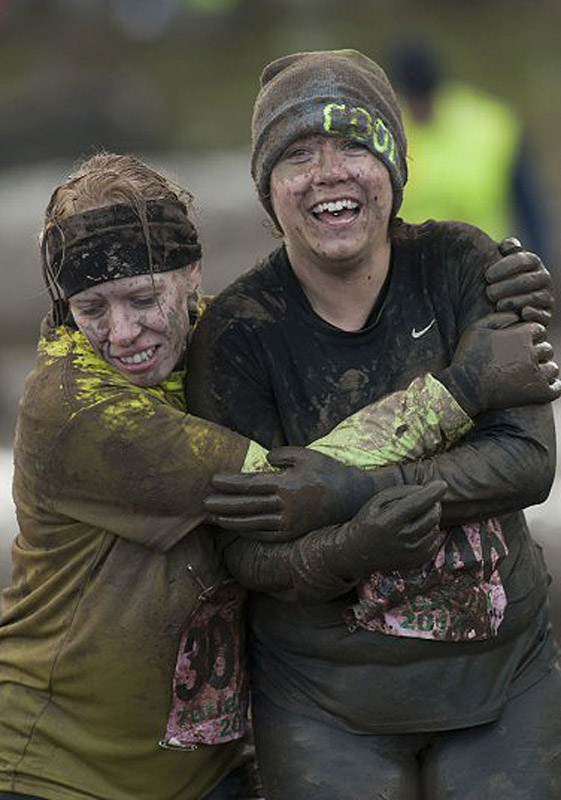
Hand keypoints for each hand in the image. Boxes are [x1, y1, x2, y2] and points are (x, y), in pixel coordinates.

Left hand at [204, 447, 399, 541]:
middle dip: (223, 504)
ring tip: (215, 517)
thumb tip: (265, 460)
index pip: (250, 484)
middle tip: (204, 503)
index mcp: (286, 484)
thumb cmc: (328, 472)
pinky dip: (249, 532)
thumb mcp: (307, 455)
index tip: (213, 480)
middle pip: (247, 506)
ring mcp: (289, 523)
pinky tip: (237, 528)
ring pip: (253, 523)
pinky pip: (266, 535)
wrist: (353, 497)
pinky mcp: (294, 534)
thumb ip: (283, 455)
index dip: (230, 483)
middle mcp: (285, 506)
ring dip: (232, 520)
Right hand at [321, 480, 446, 577]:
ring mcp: (410, 553)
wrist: (357, 553)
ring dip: (431, 518)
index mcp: (388, 522)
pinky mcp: (416, 562)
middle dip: (434, 504)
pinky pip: (435, 542)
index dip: (432, 493)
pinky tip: (418, 530)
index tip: (442, 484)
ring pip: (435, 529)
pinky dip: (431, 533)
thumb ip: (401, 492)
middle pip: (431, 516)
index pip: (417, 504)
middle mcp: (401, 539)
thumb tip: (427, 490)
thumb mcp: (376, 501)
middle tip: (426, 500)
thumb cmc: (368, 521)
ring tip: (417, 516)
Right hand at [440, 312, 560, 416]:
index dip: (530, 336)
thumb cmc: (468, 357)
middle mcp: (533, 353)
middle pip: (547, 349)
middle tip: (521, 361)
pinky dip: (551, 387)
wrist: (465, 388)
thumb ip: (498, 317)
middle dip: (537, 353)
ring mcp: (537, 374)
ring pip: (552, 368)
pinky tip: (539, 387)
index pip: (540, 330)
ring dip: (543, 370)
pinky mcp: (537, 393)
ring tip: (528, 375)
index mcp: (522, 335)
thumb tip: (518, 316)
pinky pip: (556, 388)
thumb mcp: (476, 329)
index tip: (519, 344)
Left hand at [486, 237, 553, 325]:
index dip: (506, 266)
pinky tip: (521, 314)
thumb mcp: (496, 267)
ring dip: (516, 301)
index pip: (524, 259)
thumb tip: (508, 245)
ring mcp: (546, 297)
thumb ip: (501, 253)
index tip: (487, 276)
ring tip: (498, 305)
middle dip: (508, 286)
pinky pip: (543, 315)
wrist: (497, 312)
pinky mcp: (545, 316)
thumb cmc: (495, 284)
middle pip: (529, 280)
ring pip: (537, 297)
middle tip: (489, 293)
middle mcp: (543, 278)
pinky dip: (534, 314)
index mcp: (532, 263)